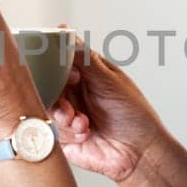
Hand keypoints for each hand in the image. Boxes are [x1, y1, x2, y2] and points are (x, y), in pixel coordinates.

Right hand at [50, 34, 165, 181]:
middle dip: (58, 96)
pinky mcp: (63, 136)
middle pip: (48, 86)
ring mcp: (68, 113)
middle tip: (70, 102)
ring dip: (63, 116)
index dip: (56, 67)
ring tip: (82, 122)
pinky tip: (86, 133)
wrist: (139, 154)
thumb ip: (85, 59)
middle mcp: (74, 92)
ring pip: (48, 108)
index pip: (59, 62)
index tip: (67, 75)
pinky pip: (53, 129)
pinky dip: (69, 132)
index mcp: (85, 73)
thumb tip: (66, 32)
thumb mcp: (110, 82)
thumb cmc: (134, 115)